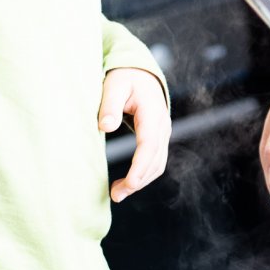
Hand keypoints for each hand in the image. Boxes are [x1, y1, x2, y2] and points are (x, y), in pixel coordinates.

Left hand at [99, 67, 170, 201]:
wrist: (141, 74)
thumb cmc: (125, 79)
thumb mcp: (114, 86)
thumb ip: (110, 105)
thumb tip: (106, 127)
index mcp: (152, 112)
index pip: (149, 144)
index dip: (140, 165)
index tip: (130, 183)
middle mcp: (163, 125)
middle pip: (156, 159)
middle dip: (138, 180)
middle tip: (116, 195)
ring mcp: (163, 133)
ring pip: (158, 164)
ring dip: (141, 181)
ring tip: (117, 193)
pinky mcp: (158, 139)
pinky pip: (156, 161)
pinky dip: (144, 175)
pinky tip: (127, 183)